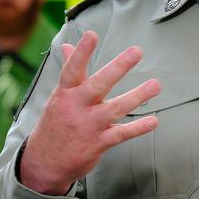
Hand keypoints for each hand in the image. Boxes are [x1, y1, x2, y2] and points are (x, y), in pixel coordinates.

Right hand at [20, 31, 160, 194]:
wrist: (44, 163)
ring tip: (155, 85)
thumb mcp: (59, 96)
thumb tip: (66, 46)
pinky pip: (121, 134)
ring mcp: (88, 125)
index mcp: (66, 93)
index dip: (82, 52)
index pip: (72, 69)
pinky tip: (153, 121)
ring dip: (137, 96)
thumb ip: (70, 71)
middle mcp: (76, 107)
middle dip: (118, 67)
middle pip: (98, 84)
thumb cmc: (56, 123)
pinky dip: (138, 128)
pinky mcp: (98, 143)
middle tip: (136, 51)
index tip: (91, 34)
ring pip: (115, 108)